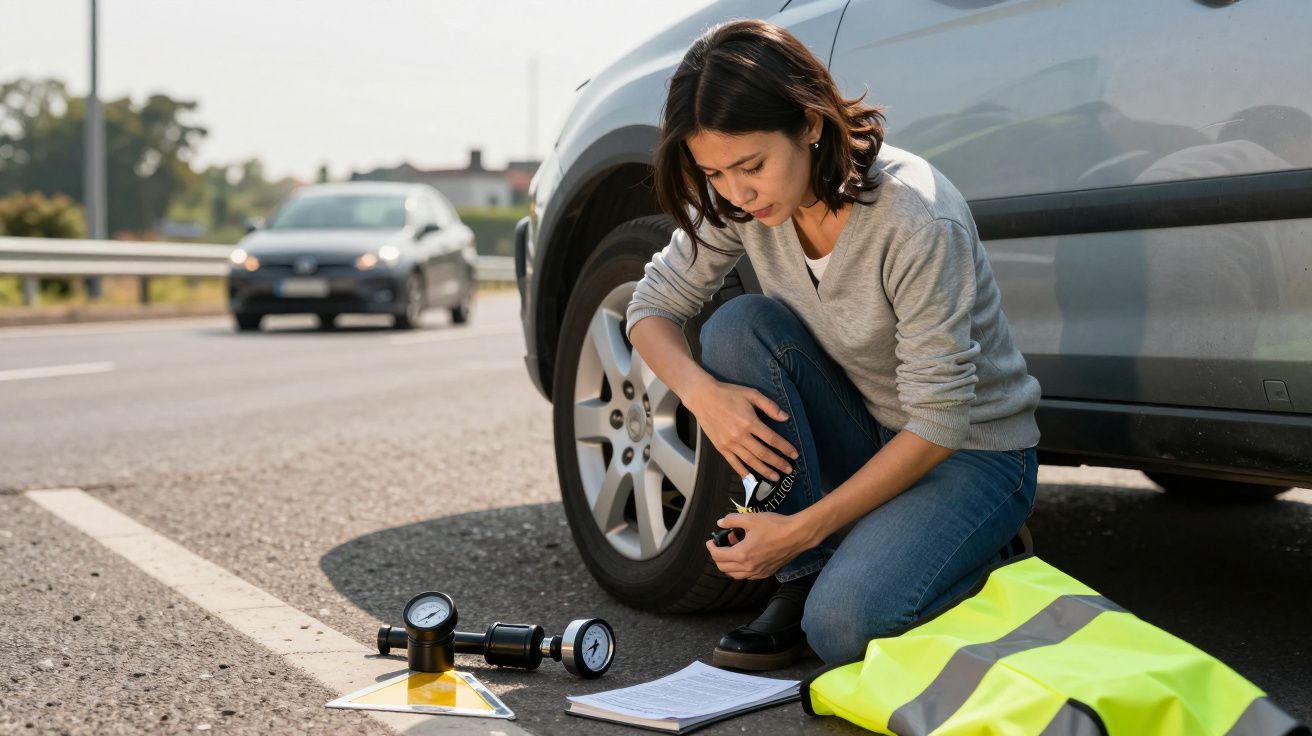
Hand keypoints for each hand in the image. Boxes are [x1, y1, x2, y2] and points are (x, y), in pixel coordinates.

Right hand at [684, 378, 798, 481]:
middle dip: (778, 463)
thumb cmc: (728, 393)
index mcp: (749, 422)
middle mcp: (740, 436)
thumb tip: (785, 418)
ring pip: (750, 461)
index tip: (794, 455)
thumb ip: (769, 406)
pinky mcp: (721, 447)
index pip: (772, 439)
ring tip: (775, 477)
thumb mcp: (751, 393)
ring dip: (764, 470)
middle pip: (763, 453)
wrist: (703, 397)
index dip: (785, 448)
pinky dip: (743, 472)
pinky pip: (734, 463)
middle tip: (789, 470)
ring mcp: (729, 443)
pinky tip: (752, 479)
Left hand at [704, 512, 812, 579]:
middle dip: (718, 556)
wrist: (797, 535)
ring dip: (729, 564)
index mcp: (742, 554)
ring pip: (735, 575)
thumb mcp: (750, 518)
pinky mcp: (767, 573)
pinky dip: (741, 569)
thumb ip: (732, 520)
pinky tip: (746, 557)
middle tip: (721, 544)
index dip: (711, 547)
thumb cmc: (775, 526)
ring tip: (733, 550)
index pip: (718, 556)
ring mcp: (758, 572)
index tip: (711, 540)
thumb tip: (720, 523)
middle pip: (724, 568)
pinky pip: (747, 576)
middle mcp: (749, 567)